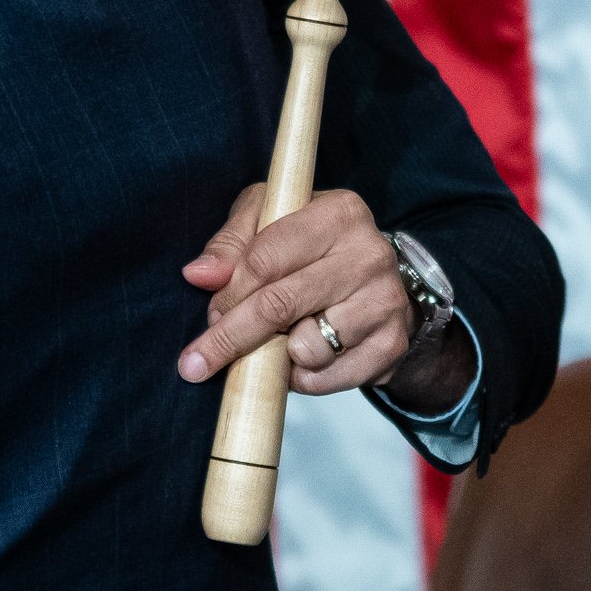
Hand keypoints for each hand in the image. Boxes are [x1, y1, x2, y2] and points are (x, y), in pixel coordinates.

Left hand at [175, 185, 422, 397]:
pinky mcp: (392, 344)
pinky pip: (328, 377)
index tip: (211, 312)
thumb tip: (198, 275)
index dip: (230, 291)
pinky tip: (302, 359)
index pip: (265, 257)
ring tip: (278, 339)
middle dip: (232, 337)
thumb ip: (230, 245)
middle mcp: (369, 253)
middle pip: (280, 305)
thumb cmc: (310, 247)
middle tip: (199, 360)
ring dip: (277, 355)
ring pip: (306, 347)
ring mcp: (386, 301)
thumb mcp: (267, 224)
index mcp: (339, 212)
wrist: (375, 285)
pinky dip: (302, 378)